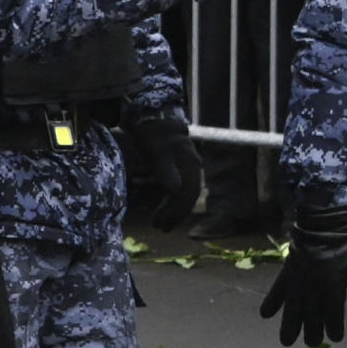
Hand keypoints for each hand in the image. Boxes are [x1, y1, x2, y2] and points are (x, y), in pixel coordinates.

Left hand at [128, 115, 201, 229]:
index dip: (177, 211)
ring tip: (158, 223)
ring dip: (172, 210)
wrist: (154, 118)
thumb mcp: (157, 153)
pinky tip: (161, 210)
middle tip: (160, 228)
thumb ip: (166, 171)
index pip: (188, 193)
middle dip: (175, 214)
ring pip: (184, 194)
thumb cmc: (154, 135)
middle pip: (188, 196)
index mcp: (190, 164)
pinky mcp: (180, 168)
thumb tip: (175, 190)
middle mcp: (193, 167)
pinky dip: (170, 201)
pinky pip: (179, 189)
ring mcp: (187, 167)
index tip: (162, 225)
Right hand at [258, 200, 346, 347]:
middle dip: (312, 332)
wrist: (325, 222)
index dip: (334, 328)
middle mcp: (312, 288)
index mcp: (332, 287)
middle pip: (311, 316)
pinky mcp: (287, 273)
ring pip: (292, 309)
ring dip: (289, 326)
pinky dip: (271, 302)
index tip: (336, 337)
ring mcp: (297, 281)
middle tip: (313, 343)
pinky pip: (277, 290)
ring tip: (286, 342)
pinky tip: (265, 315)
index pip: (333, 315)